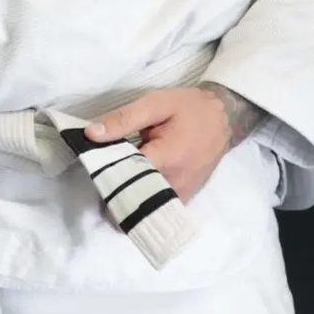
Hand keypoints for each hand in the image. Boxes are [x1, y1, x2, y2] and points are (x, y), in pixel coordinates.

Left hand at [83, 84, 256, 201]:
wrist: (223, 119)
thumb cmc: (189, 108)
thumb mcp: (156, 103)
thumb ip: (123, 119)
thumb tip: (91, 134)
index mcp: (166, 157)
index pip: (124, 177)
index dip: (103, 174)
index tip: (91, 166)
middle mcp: (174, 183)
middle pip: (131, 197)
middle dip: (110, 190)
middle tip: (101, 174)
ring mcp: (180, 195)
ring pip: (142, 208)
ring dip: (123, 199)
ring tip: (114, 181)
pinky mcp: (183, 199)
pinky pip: (155, 210)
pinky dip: (140, 203)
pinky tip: (131, 188)